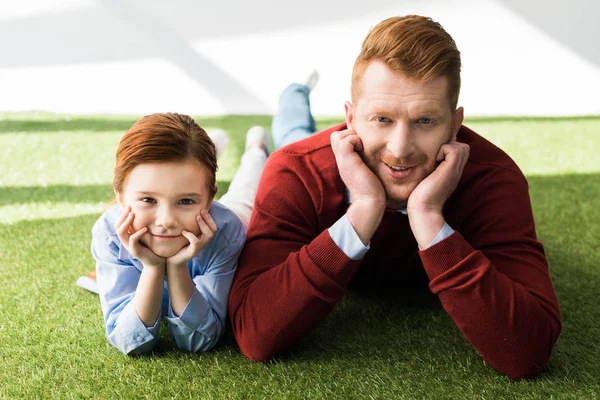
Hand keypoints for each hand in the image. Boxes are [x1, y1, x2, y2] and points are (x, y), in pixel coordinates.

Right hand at [114, 206, 164, 267]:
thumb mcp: (146, 235)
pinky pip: (132, 240)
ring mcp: (129, 246)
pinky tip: (145, 228)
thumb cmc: (152, 247)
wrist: (156, 262)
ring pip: (121, 233)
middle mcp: (125, 241)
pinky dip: (138, 233)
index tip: (129, 206)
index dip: (122, 214)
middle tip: (129, 207)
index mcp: (127, 236)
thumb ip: (142, 226)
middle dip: (122, 216)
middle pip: (117, 227)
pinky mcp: (135, 251)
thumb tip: (145, 213)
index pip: (118, 224)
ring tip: (133, 214)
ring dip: (126, 222)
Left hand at [166, 209, 217, 267]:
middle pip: (213, 230)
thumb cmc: (179, 245)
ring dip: (203, 225)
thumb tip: (189, 212)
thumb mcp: (186, 234)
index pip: (213, 227)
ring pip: (208, 235)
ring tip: (196, 218)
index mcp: (203, 237)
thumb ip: (190, 226)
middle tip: (201, 212)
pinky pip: (196, 242)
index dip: (210, 218)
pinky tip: (184, 231)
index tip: (203, 209)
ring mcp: (199, 247)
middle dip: (208, 219)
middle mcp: (204, 242)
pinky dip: (190, 235)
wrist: (173, 260)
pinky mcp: (193, 251)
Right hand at [330, 130, 385, 244]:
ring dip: (351, 136)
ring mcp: (342, 160)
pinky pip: (345, 140)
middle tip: (362, 145)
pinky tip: (364, 150)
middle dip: (349, 135)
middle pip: (335, 136)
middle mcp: (341, 160)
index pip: (338, 140)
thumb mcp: (367, 171)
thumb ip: (366, 162)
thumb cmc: (373, 190)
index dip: (349, 137)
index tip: (362, 146)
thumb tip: (377, 153)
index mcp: (345, 162)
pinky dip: (355, 140)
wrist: (369, 202)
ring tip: (362, 147)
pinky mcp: (348, 161)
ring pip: (337, 135)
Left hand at [407, 136, 469, 247]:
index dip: (448, 148)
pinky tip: (434, 161)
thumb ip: (429, 168)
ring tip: (435, 159)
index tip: (434, 156)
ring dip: (447, 147)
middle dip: (449, 146)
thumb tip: (422, 157)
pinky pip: (454, 149)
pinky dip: (443, 150)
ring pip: (461, 147)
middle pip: (463, 147)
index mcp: (451, 172)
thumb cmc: (419, 196)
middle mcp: (456, 170)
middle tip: (435, 156)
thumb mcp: (426, 178)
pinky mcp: (451, 170)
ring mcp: (455, 170)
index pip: (459, 150)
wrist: (423, 209)